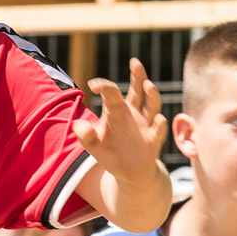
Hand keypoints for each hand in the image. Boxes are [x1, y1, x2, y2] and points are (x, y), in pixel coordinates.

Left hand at [73, 59, 168, 183]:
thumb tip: (77, 126)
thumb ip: (86, 136)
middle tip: (135, 62)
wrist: (128, 173)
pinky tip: (159, 120)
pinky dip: (159, 125)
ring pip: (152, 105)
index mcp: (117, 109)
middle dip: (138, 76)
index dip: (103, 86)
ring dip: (151, 95)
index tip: (93, 86)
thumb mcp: (94, 145)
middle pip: (138, 90)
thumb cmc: (110, 153)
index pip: (111, 92)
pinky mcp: (154, 140)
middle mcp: (134, 113)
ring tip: (148, 85)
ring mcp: (146, 125)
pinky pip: (158, 130)